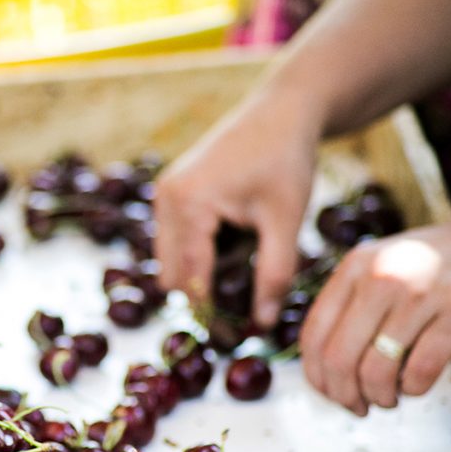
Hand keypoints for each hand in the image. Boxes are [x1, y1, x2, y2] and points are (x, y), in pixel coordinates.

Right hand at [155, 92, 322, 326]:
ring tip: (244, 273)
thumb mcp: (285, 221)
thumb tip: (262, 324)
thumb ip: (274, 274)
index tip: (234, 340)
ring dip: (200, 276)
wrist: (282, 111)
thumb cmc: (286, 160)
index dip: (211, 314)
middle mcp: (165, 200)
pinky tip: (234, 247)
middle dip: (202, 298)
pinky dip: (198, 256)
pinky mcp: (170, 194)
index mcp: (188, 204)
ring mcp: (163, 195)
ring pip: (170, 262)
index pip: (191, 279)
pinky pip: (174, 243)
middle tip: (242, 315)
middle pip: (172, 276)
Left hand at [300, 208, 450, 414]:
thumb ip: (350, 303)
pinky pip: (420, 369)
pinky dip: (413, 389)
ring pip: (377, 369)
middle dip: (344, 395)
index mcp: (355, 267)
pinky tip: (416, 385)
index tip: (332, 394)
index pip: (313, 335)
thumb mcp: (382, 265)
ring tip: (390, 398)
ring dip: (380, 397)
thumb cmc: (439, 264)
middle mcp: (382, 276)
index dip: (317, 376)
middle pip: (339, 358)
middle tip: (360, 407)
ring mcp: (422, 292)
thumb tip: (323, 369)